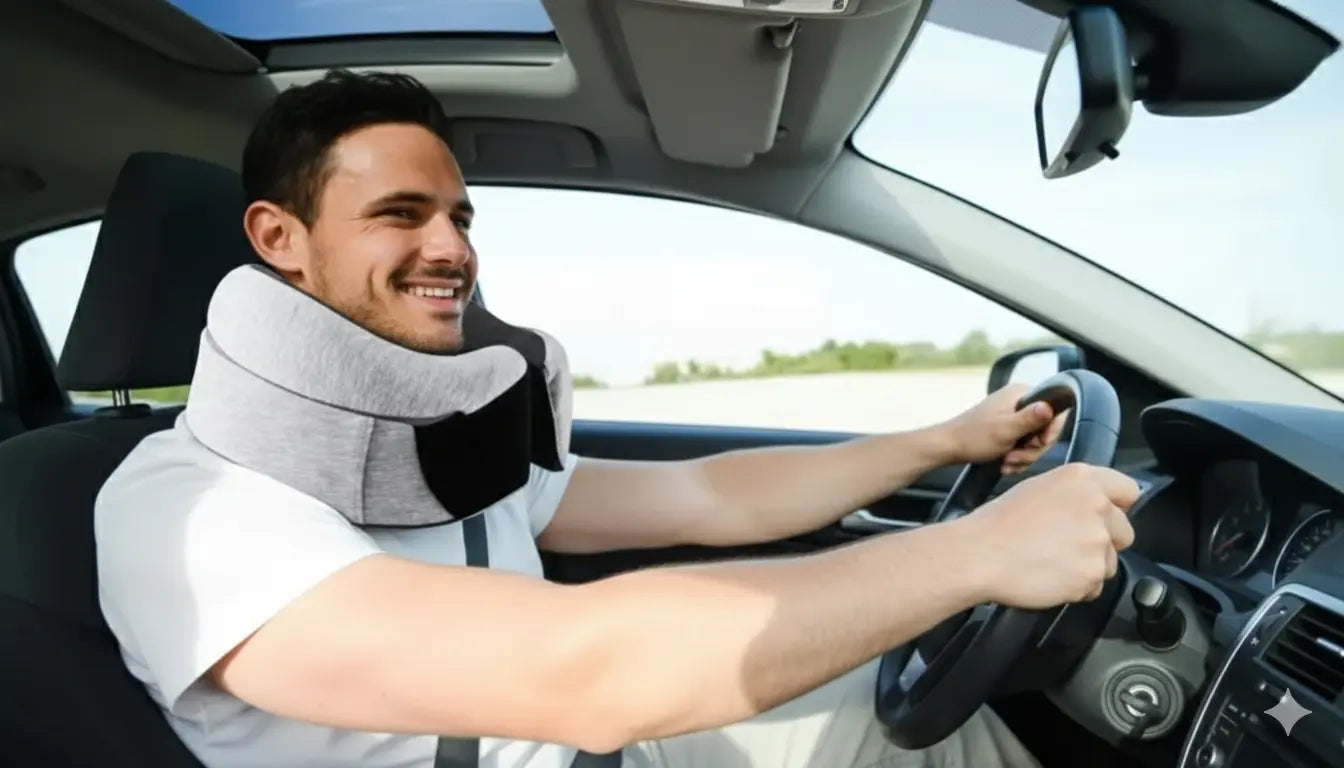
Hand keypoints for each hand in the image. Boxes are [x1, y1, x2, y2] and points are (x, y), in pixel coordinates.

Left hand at [941, 383, 1068, 472]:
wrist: (949, 447)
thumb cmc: (973, 436)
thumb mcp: (1006, 429)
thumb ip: (1030, 419)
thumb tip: (1050, 406)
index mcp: (1021, 393)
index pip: (1055, 409)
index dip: (1051, 430)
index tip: (1039, 443)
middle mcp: (1019, 401)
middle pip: (1046, 429)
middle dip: (1032, 449)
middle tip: (1015, 457)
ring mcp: (1014, 416)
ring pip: (1035, 442)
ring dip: (1023, 457)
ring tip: (1007, 462)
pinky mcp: (1009, 430)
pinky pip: (1024, 447)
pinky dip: (1016, 458)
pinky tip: (1005, 464)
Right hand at [960, 463, 1139, 607]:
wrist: (980, 554)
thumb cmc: (999, 524)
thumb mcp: (1038, 488)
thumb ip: (1075, 493)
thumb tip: (1097, 504)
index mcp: (1082, 479)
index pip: (1128, 491)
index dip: (1115, 507)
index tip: (1103, 518)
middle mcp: (1096, 505)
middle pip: (1124, 531)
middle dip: (1103, 542)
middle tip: (1067, 545)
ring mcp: (1097, 540)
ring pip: (1110, 561)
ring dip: (1088, 566)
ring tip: (1052, 561)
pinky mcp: (1093, 572)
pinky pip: (1095, 586)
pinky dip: (1076, 587)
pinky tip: (1050, 576)